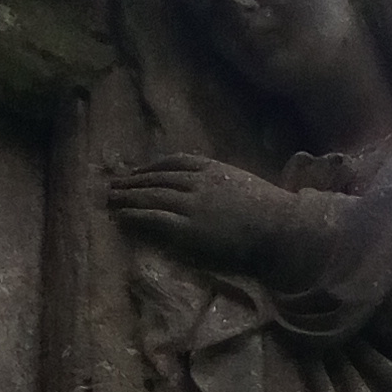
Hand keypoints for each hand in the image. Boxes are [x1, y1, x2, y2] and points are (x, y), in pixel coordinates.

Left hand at [106, 153, 332, 276]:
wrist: (281, 229)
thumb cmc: (275, 216)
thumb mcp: (248, 189)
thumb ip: (228, 186)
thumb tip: (218, 193)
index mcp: (215, 169)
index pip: (176, 161)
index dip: (153, 166)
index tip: (139, 170)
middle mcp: (198, 182)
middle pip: (158, 177)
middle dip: (133, 181)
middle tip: (114, 185)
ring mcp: (191, 204)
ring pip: (151, 196)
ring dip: (127, 197)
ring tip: (110, 200)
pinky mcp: (187, 228)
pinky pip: (152, 218)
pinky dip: (133, 216)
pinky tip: (120, 217)